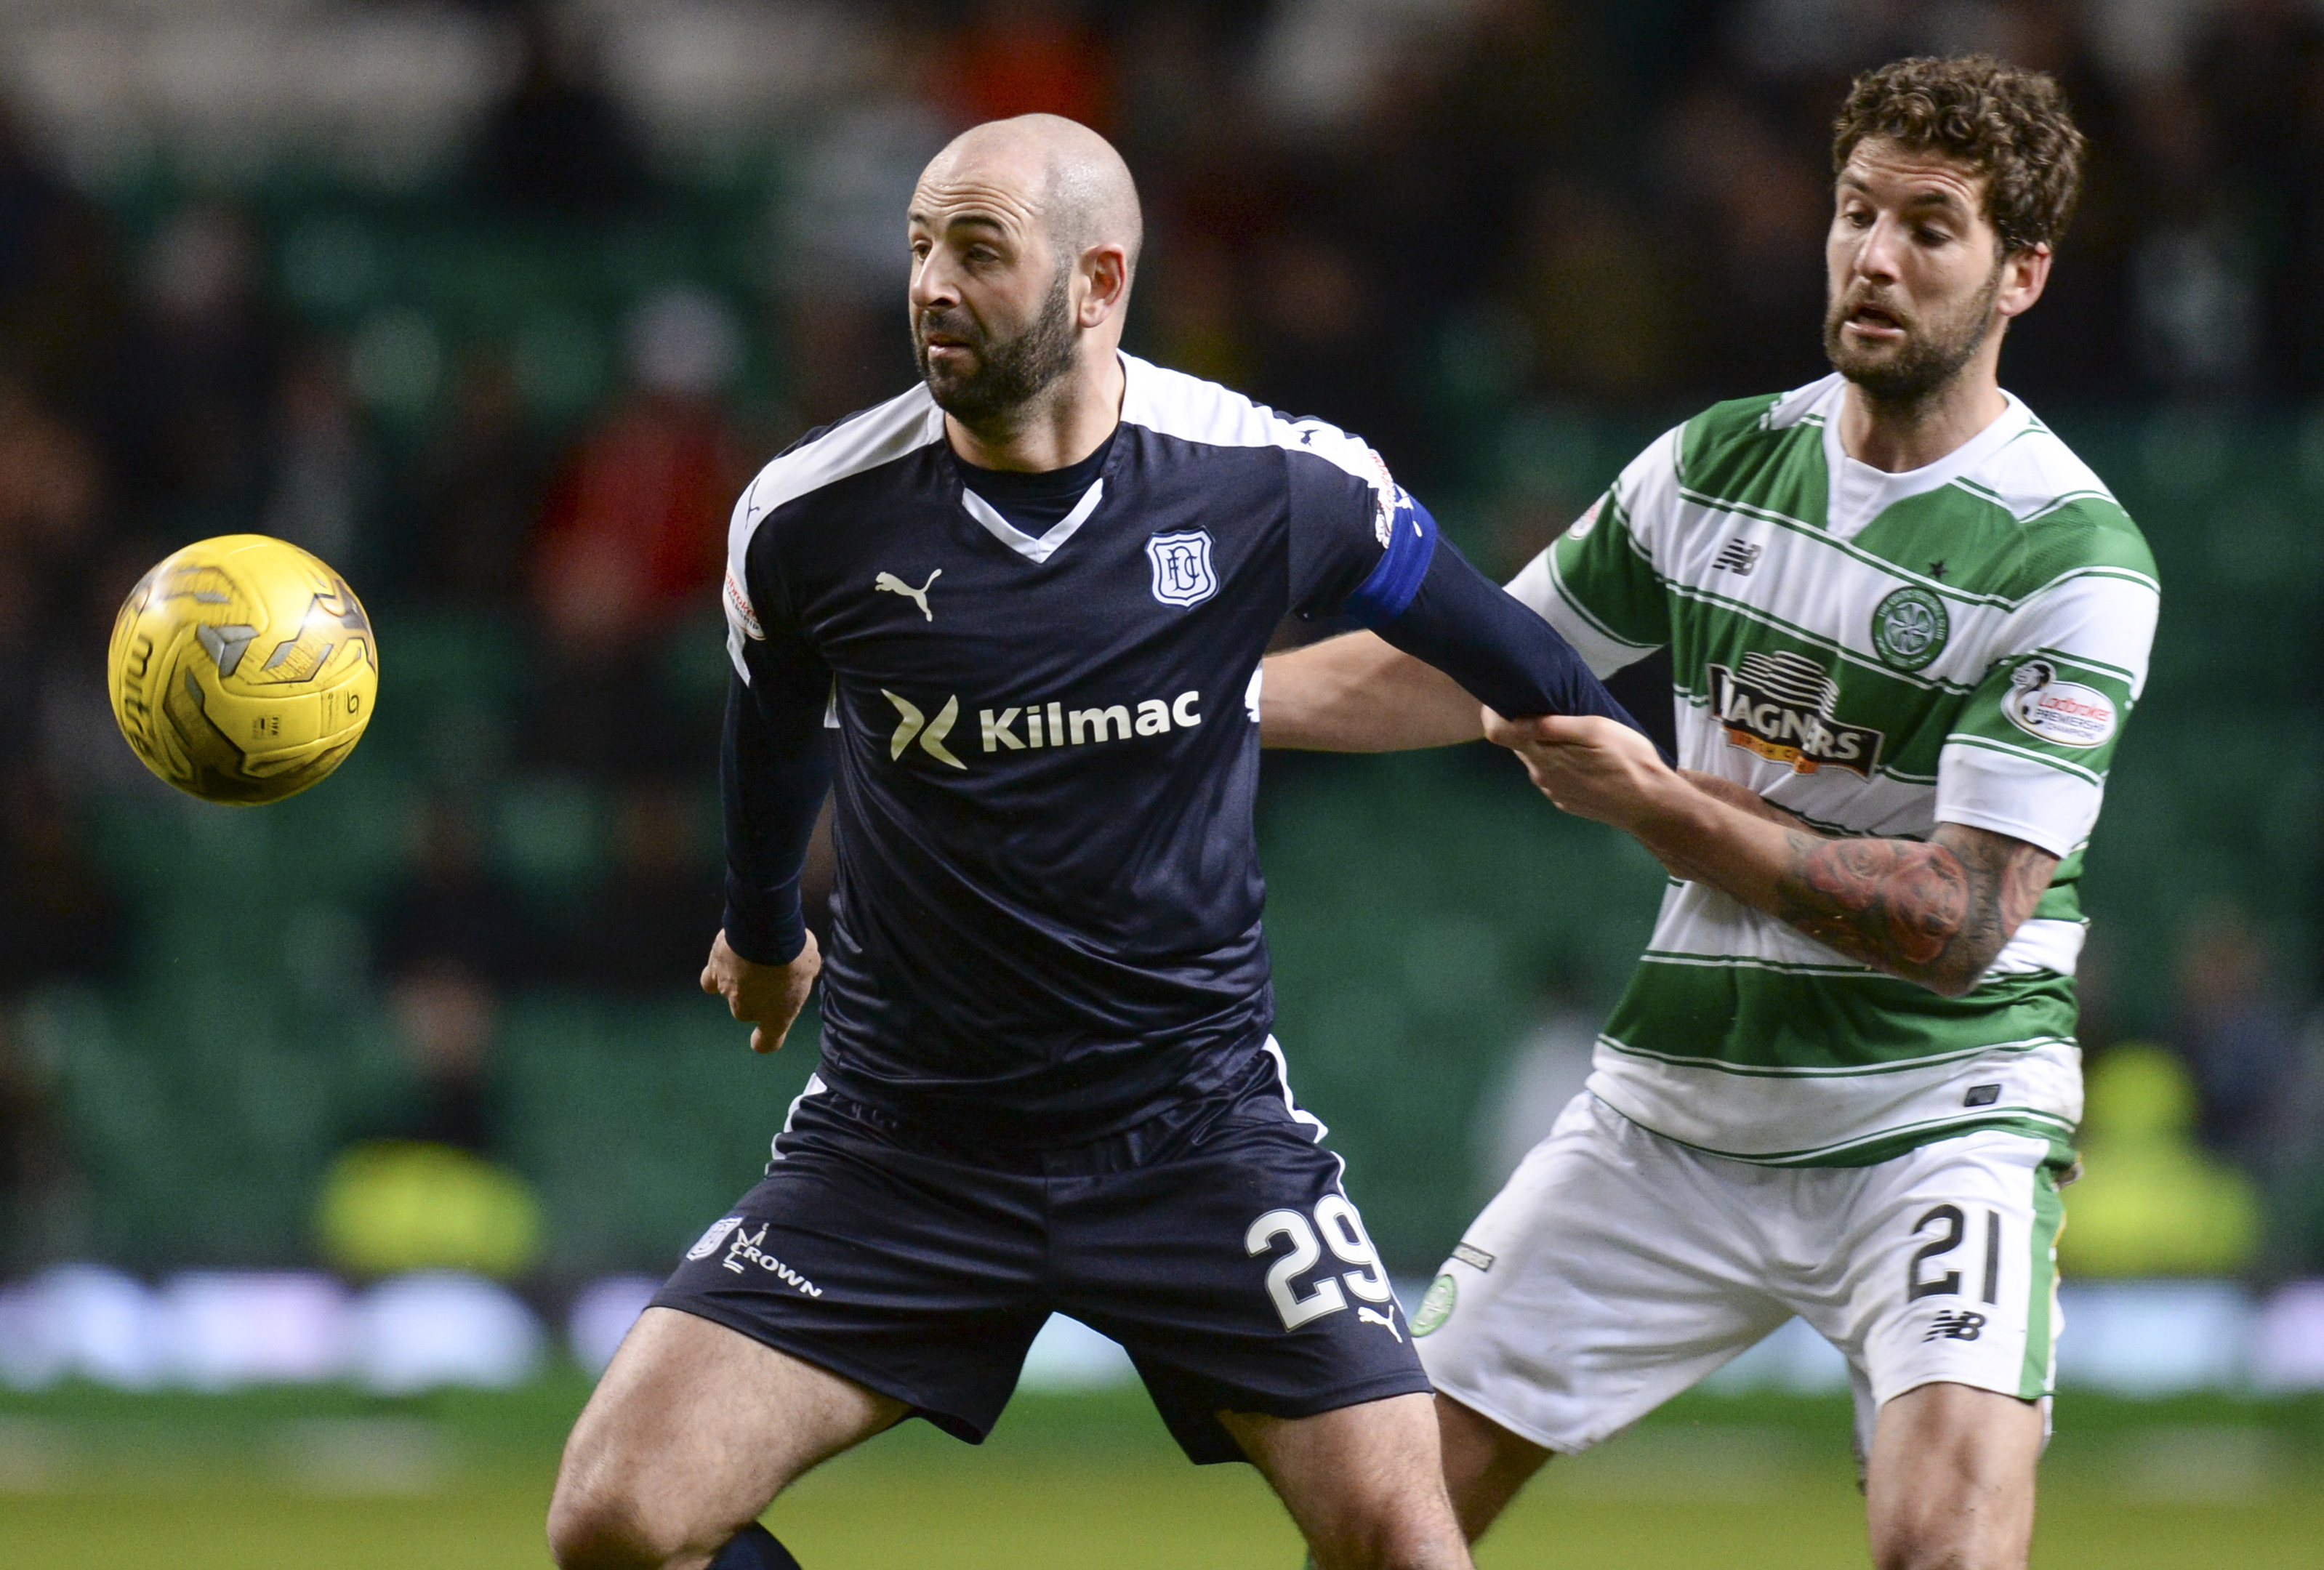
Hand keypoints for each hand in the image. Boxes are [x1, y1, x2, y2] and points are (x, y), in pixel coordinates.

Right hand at [701, 928, 820, 1054]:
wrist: (766, 931)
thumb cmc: (795, 951)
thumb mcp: (811, 966)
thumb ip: (803, 977)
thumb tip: (802, 971)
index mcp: (775, 1017)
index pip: (766, 1043)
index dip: (763, 1040)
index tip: (760, 1038)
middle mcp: (747, 1011)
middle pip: (750, 1010)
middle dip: (758, 995)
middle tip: (771, 969)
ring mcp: (728, 993)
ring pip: (733, 992)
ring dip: (741, 978)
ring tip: (754, 953)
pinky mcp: (713, 973)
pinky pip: (711, 980)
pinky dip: (717, 973)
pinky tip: (725, 961)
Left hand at [1481, 710, 1679, 832]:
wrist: (1651, 805)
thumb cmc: (1627, 760)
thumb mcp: (1595, 730)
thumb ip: (1554, 725)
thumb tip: (1517, 717)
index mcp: (1544, 755)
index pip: (1498, 733)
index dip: (1493, 714)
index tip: (1503, 698)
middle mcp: (1541, 776)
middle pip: (1519, 745)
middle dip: (1525, 726)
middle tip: (1551, 709)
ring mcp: (1553, 792)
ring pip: (1537, 761)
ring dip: (1546, 746)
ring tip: (1575, 734)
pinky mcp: (1566, 802)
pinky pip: (1553, 776)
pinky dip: (1560, 763)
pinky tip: (1585, 760)